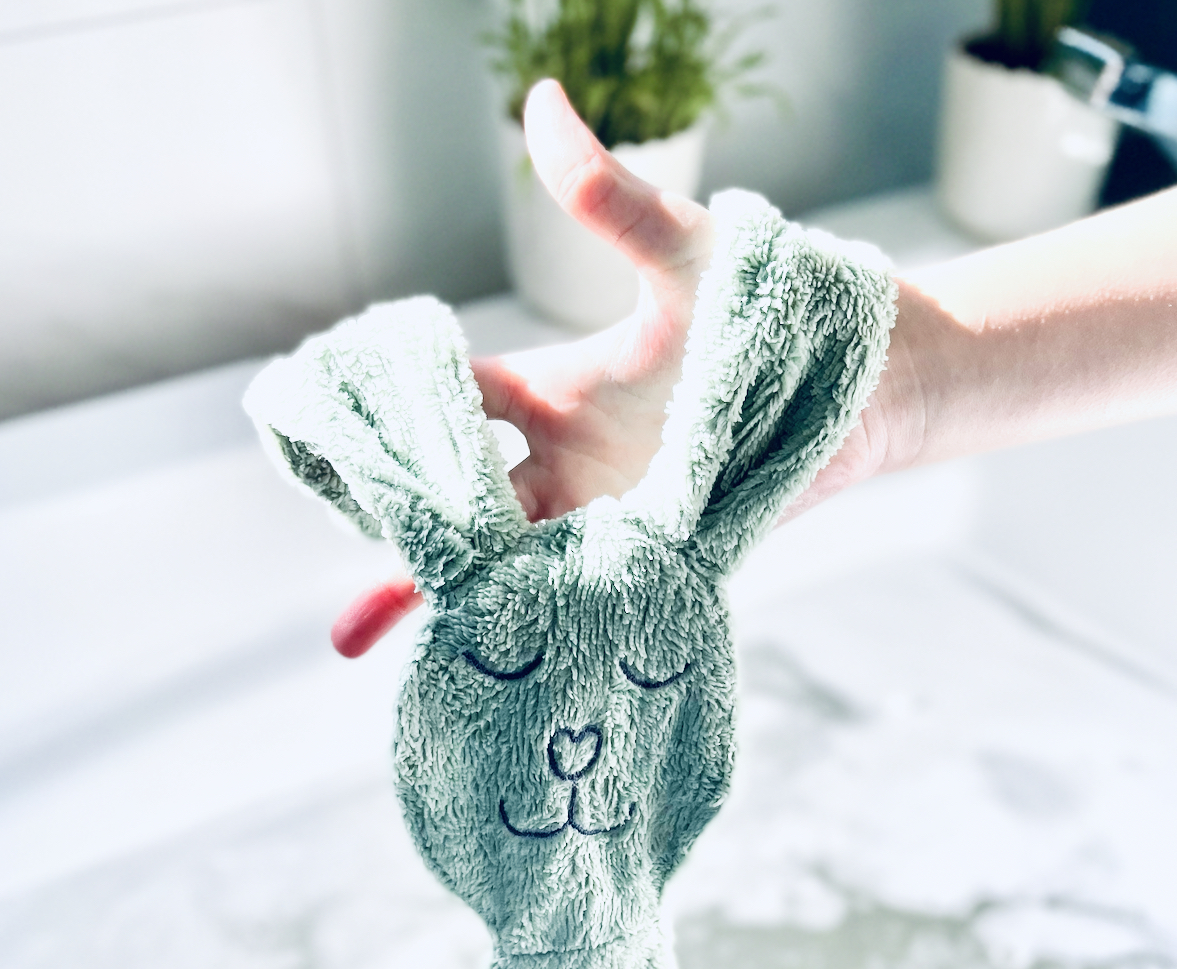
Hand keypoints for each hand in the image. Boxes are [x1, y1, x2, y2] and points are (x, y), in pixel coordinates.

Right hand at [331, 79, 907, 656]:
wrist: (863, 389)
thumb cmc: (768, 314)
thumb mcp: (684, 258)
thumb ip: (610, 200)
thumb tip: (539, 103)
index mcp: (554, 395)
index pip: (450, 403)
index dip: (392, 408)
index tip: (327, 418)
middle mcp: (564, 468)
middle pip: (457, 499)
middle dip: (392, 518)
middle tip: (313, 504)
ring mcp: (602, 524)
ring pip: (503, 564)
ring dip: (438, 593)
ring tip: (359, 633)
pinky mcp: (646, 569)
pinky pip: (571, 602)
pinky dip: (526, 626)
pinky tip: (478, 656)